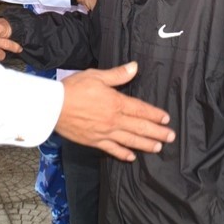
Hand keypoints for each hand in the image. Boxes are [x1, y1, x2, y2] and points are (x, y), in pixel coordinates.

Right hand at [56, 62, 174, 161]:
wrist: (53, 106)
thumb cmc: (73, 88)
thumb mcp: (96, 76)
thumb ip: (117, 74)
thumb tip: (135, 67)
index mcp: (116, 102)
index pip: (140, 109)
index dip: (155, 114)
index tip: (166, 119)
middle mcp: (113, 120)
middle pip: (140, 128)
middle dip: (157, 133)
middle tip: (170, 137)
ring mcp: (104, 132)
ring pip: (130, 140)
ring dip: (146, 145)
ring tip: (158, 148)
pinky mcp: (94, 141)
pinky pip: (112, 149)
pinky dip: (123, 154)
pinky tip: (131, 157)